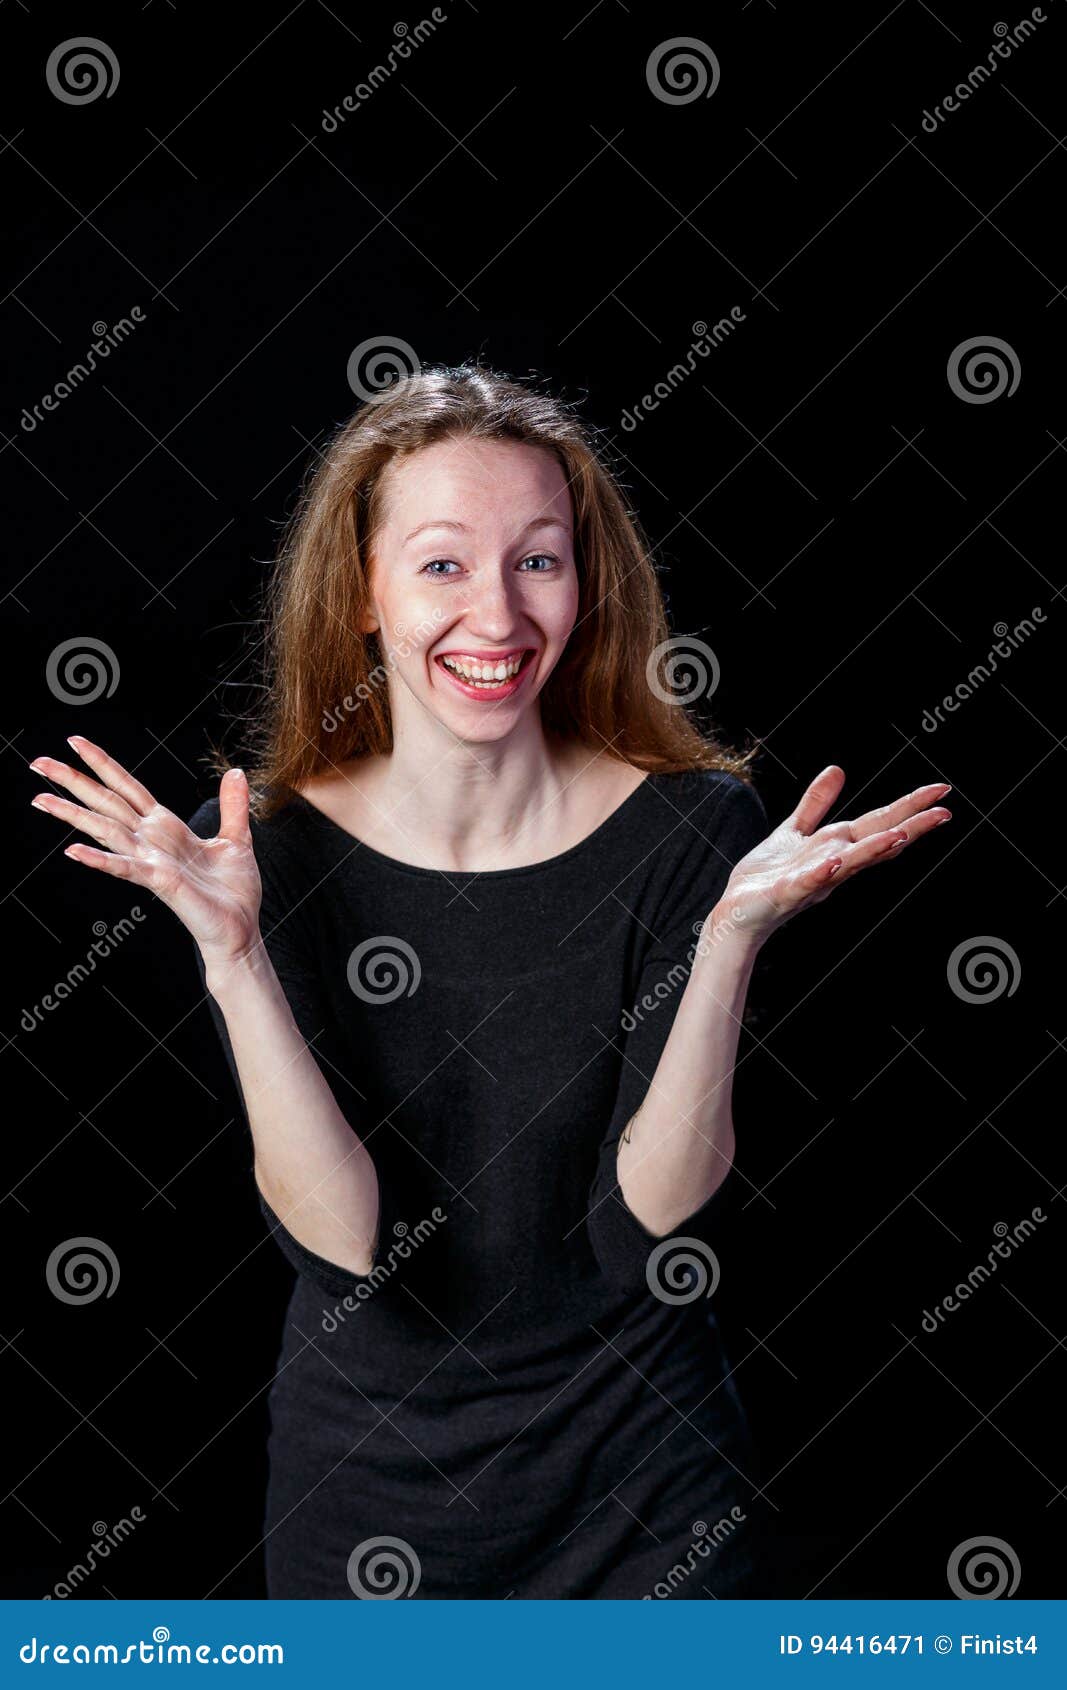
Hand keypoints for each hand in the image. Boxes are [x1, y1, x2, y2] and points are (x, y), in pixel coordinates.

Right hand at [29, 736, 262, 965]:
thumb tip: (236, 772)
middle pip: (106, 803)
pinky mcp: (160, 882)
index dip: (103, 764)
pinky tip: (73, 851)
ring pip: (105, 829)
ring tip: (41, 799)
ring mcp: (151, 861)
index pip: (128, 788)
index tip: (75, 742)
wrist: (240, 930)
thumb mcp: (236, 838)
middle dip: (72, 781)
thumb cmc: (233, 892)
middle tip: (38, 761)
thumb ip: (232, 805)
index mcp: (166, 827)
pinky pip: (126, 867)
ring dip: (73, 814)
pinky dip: (100, 859)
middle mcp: (151, 841)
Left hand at [715, 766, 951, 945]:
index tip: (941, 791)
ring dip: (875, 851)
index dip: (910, 807)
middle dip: (910, 828)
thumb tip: (837, 769)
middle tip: (944, 813)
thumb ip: (816, 804)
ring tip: (901, 836)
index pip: (880, 823)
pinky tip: (836, 861)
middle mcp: (834, 864)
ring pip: (851, 864)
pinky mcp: (787, 893)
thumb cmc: (768, 877)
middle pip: (877, 842)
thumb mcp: (794, 831)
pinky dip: (823, 873)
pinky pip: (809, 882)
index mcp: (837, 846)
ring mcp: (814, 880)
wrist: (737, 911)